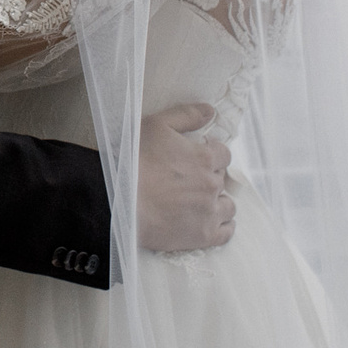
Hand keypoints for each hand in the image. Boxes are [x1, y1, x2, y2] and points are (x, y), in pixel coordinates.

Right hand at [136, 102, 233, 252]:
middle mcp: (212, 184)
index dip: (211, 154)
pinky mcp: (203, 236)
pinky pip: (226, 233)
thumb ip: (187, 115)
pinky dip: (224, 227)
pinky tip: (215, 223)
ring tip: (201, 202)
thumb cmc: (134, 160)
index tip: (197, 158)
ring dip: (219, 202)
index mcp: (205, 157)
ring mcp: (209, 212)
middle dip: (210, 177)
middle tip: (190, 181)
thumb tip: (211, 111)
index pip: (223, 154)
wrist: (119, 201)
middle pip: (222, 179)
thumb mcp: (157, 125)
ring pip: (228, 206)